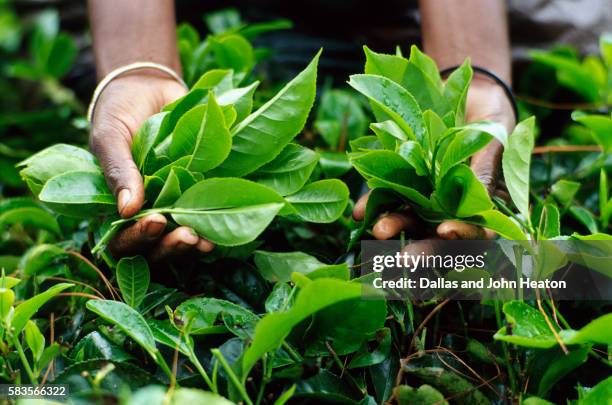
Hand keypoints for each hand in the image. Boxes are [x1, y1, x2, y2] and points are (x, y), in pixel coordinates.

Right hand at [90, 71, 213, 260]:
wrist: (151, 87)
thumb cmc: (121, 113)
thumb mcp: (110, 137)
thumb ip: (117, 171)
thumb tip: (127, 210)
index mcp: (118, 206)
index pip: (122, 241)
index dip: (137, 239)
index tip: (155, 221)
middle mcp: (147, 212)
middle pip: (155, 249)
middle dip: (170, 248)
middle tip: (186, 236)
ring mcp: (175, 205)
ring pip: (181, 241)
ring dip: (193, 246)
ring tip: (204, 240)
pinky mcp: (199, 194)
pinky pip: (207, 220)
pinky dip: (214, 229)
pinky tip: (219, 231)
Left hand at [353, 77, 514, 239]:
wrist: (469, 91)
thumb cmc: (492, 119)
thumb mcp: (493, 142)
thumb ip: (485, 171)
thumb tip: (481, 204)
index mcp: (482, 205)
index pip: (476, 232)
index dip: (462, 236)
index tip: (446, 232)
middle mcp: (452, 207)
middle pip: (438, 236)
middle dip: (421, 247)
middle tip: (403, 258)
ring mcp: (426, 197)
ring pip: (410, 219)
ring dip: (394, 226)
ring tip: (377, 230)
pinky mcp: (405, 181)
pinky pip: (388, 196)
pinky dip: (374, 205)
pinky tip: (360, 213)